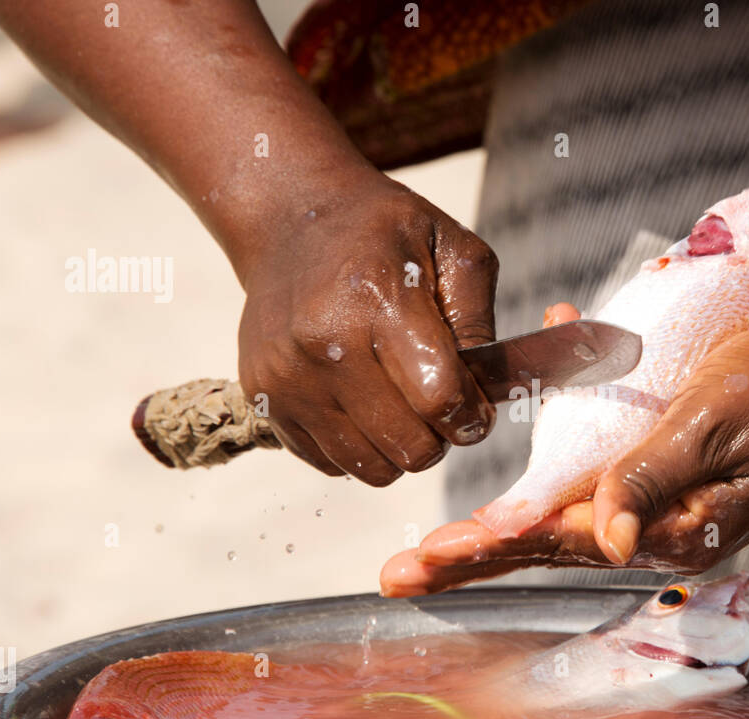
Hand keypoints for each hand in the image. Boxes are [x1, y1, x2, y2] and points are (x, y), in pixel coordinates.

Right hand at [237, 174, 497, 483]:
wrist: (290, 218)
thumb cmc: (384, 234)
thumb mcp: (452, 249)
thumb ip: (478, 323)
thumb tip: (485, 392)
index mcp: (378, 301)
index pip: (439, 397)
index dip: (470, 417)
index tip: (476, 411)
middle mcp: (324, 344)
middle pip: (408, 446)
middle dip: (440, 438)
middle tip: (440, 409)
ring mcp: (288, 376)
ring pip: (371, 469)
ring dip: (399, 450)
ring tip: (402, 408)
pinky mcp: (263, 397)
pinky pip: (330, 465)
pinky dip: (358, 449)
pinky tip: (362, 405)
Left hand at [379, 313, 748, 594]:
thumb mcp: (713, 422)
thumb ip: (652, 475)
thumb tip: (602, 541)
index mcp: (675, 526)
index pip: (563, 542)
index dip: (489, 547)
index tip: (426, 559)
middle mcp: (660, 525)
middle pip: (547, 545)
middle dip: (472, 558)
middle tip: (398, 578)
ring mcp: (659, 503)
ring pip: (558, 516)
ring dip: (496, 522)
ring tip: (432, 548)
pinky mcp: (660, 473)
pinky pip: (591, 471)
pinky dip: (550, 452)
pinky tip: (525, 408)